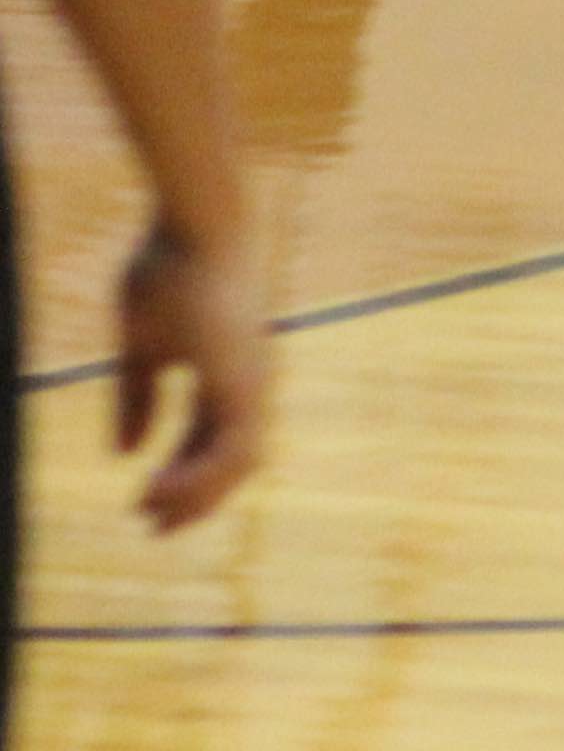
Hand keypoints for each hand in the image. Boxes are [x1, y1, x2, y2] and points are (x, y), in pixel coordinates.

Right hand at [113, 217, 268, 533]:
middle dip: (195, 497)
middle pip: (232, 459)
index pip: (212, 439)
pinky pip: (233, 445)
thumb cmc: (167, 270)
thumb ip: (136, 396)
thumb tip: (124, 453)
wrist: (196, 224)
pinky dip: (201, 474)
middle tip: (154, 527)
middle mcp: (248, 380)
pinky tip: (159, 488)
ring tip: (151, 512)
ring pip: (238, 460)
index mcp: (227, 371)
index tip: (145, 503)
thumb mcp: (141, 345)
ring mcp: (252, 380)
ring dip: (197, 494)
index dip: (182, 474)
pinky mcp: (245, 379)